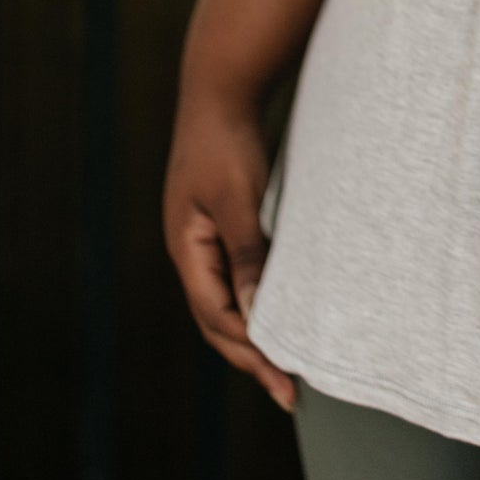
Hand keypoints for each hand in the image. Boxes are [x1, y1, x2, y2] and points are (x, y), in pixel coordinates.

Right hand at [163, 87, 296, 413]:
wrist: (223, 87)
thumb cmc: (229, 142)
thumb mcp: (240, 200)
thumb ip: (249, 256)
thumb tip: (258, 316)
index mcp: (187, 249)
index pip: (217, 319)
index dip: (251, 354)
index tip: (286, 383)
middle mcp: (191, 249)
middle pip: (218, 319)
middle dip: (252, 357)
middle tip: (291, 392)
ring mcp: (205, 235)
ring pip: (227, 299)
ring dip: (255, 332)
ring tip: (289, 363)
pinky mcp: (224, 220)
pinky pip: (239, 273)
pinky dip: (260, 298)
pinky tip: (285, 307)